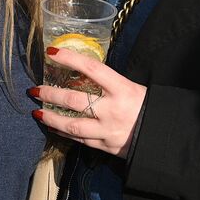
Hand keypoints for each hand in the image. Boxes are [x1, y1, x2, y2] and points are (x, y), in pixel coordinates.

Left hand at [30, 47, 146, 156]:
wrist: (164, 137)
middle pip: (75, 100)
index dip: (70, 58)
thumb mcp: (132, 87)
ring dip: (51, 118)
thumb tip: (82, 71)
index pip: (91, 69)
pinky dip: (64, 133)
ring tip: (37, 111)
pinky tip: (52, 126)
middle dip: (51, 94)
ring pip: (72, 125)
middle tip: (34, 89)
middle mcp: (113, 110)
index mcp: (122, 89)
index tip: (52, 52)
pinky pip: (80, 139)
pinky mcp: (106, 146)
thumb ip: (108, 82)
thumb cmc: (148, 106)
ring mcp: (108, 130)